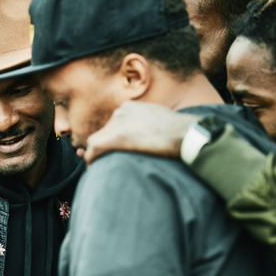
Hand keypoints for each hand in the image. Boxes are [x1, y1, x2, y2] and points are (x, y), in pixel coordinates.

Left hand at [83, 101, 197, 165]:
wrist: (184, 133)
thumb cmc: (179, 131)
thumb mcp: (159, 121)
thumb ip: (146, 126)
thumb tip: (147, 137)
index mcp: (130, 107)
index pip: (113, 124)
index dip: (111, 139)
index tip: (114, 151)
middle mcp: (121, 111)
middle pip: (103, 132)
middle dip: (103, 146)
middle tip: (103, 161)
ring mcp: (118, 123)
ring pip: (96, 140)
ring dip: (96, 154)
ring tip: (98, 167)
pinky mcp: (116, 137)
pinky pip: (94, 148)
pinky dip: (91, 158)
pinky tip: (93, 168)